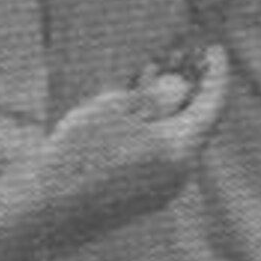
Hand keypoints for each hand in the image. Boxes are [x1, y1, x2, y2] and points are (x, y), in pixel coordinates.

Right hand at [29, 45, 229, 246]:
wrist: (43, 211)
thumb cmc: (77, 154)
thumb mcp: (113, 109)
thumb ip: (153, 96)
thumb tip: (179, 88)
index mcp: (180, 152)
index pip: (213, 105)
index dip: (216, 73)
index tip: (214, 49)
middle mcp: (179, 175)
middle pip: (195, 123)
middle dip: (189, 88)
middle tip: (180, 57)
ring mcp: (161, 191)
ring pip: (174, 140)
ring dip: (167, 107)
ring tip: (149, 74)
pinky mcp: (139, 199)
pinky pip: (157, 157)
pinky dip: (152, 129)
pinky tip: (132, 109)